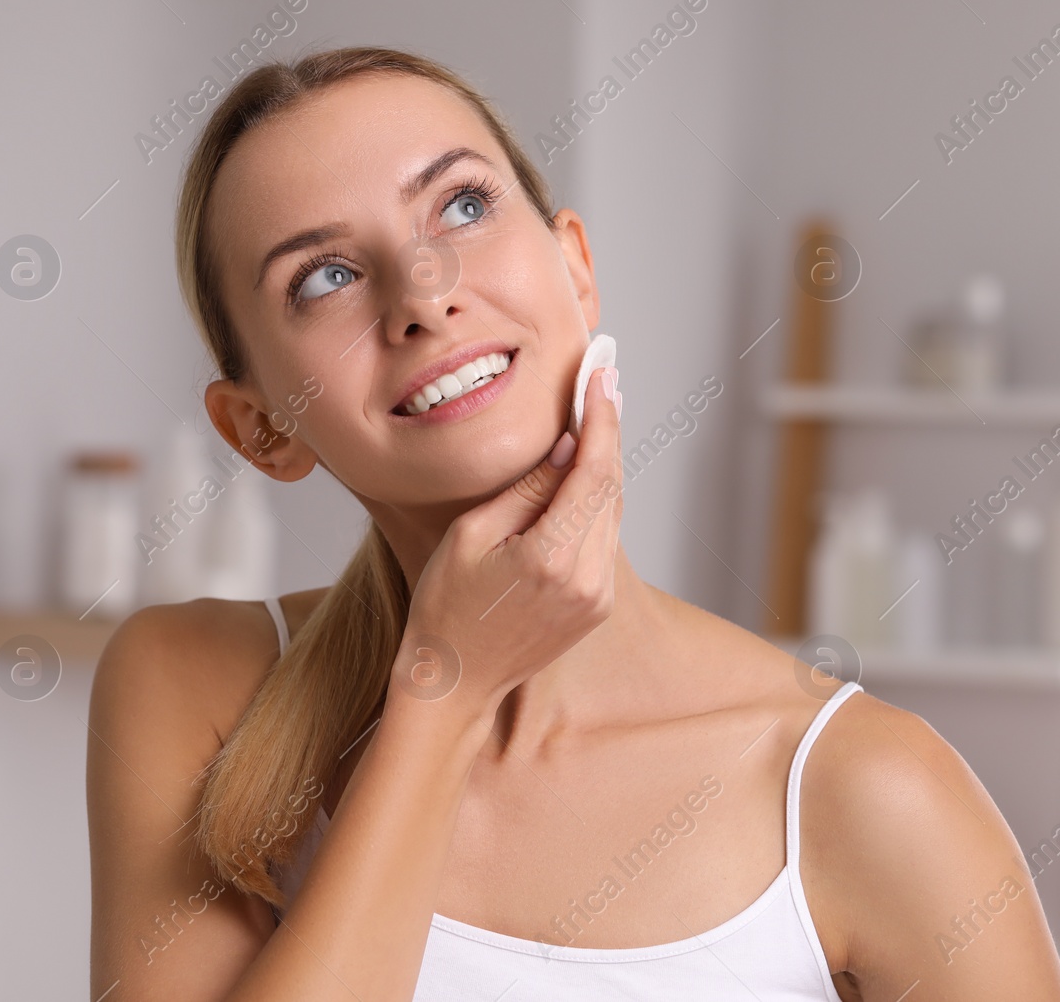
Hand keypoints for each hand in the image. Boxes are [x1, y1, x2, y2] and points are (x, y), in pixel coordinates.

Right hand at [391, 365, 622, 716]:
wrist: (455, 682)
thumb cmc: (445, 607)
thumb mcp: (472, 534)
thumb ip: (528, 489)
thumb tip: (570, 446)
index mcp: (553, 558)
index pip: (594, 471)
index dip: (602, 419)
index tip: (602, 378)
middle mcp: (588, 579)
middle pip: (612, 487)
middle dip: (609, 433)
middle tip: (604, 386)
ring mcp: (598, 597)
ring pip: (614, 511)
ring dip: (606, 465)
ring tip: (597, 418)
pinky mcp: (598, 607)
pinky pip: (606, 539)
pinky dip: (599, 502)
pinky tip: (585, 475)